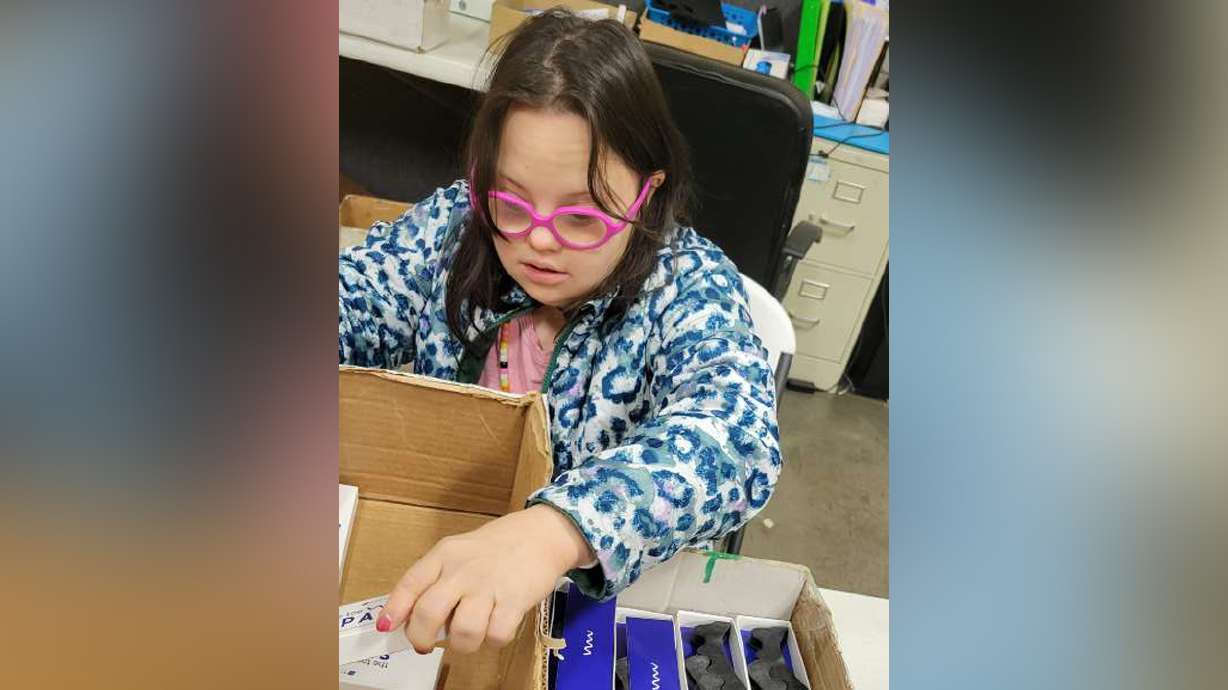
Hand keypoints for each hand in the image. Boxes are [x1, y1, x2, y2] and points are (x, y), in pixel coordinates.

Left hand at [375, 504, 594, 654]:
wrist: (542, 534)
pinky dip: (493, 640)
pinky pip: (496, 636)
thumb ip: (436, 581)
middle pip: (429, 613)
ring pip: (462, 632)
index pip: (410, 583)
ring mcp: (489, 586)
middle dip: (421, 639)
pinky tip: (496, 627)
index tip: (386, 628)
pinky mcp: (515, 600)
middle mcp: (462, 570)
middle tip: (427, 644)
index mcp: (444, 555)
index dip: (394, 609)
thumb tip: (414, 620)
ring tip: (468, 636)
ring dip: (462, 644)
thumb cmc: (495, 549)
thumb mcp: (459, 554)